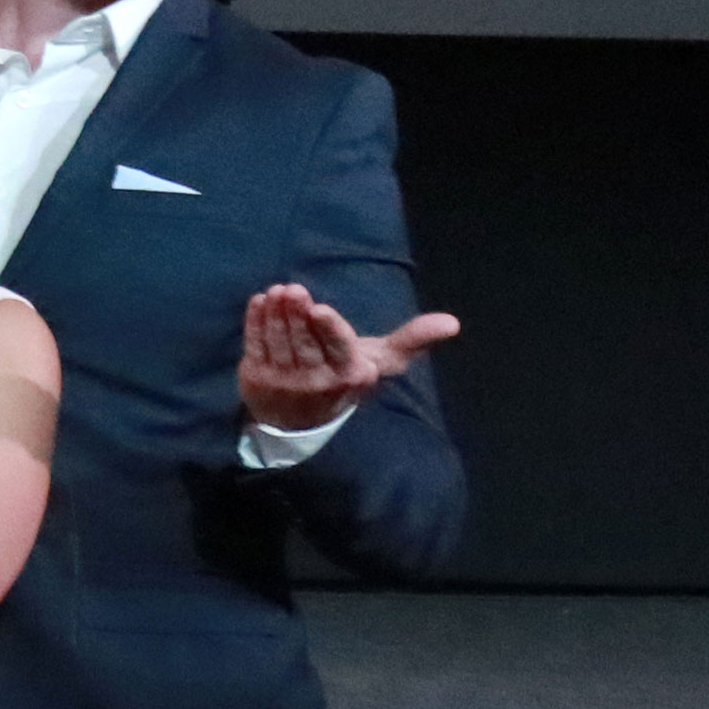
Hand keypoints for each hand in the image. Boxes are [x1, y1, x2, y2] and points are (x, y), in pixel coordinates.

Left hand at [238, 284, 462, 434]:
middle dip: (297, 314)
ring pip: (279, 342)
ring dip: (276, 314)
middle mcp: (319, 382)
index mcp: (351, 374)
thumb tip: (453, 322)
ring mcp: (286, 383)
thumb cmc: (346, 375)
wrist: (303, 418)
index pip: (338, 349)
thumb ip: (413, 339)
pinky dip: (255, 322)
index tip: (320, 309)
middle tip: (292, 289)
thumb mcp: (382, 360)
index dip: (328, 328)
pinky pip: (256, 346)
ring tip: (277, 292)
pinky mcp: (257, 380)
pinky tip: (260, 302)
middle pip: (305, 343)